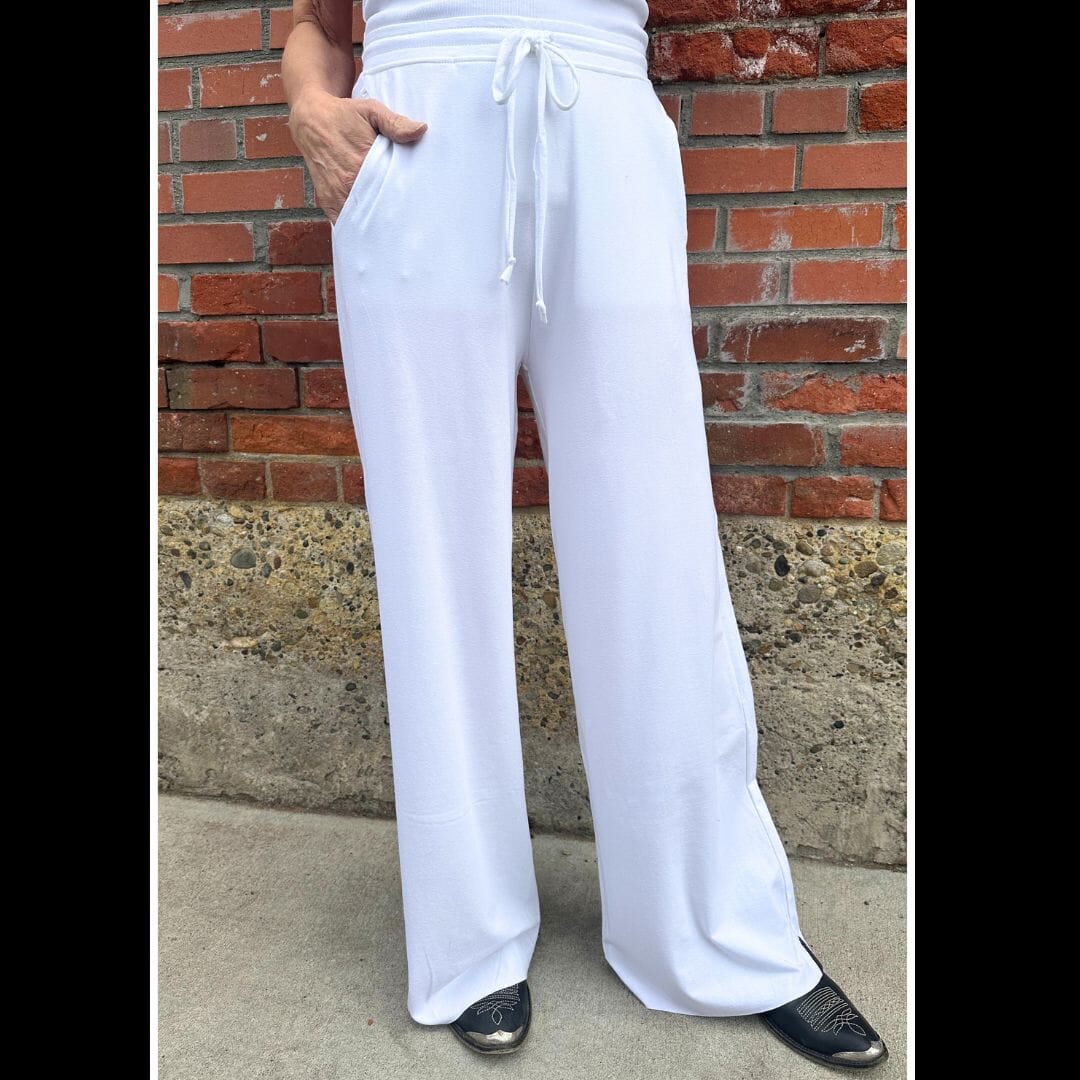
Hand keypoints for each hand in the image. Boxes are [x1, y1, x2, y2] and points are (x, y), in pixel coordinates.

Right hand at [288, 88, 426, 224]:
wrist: (310, 121)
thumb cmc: (344, 115)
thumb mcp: (370, 111)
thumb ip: (395, 123)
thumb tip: (421, 130)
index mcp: (362, 163)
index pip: (391, 190)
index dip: (405, 198)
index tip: (417, 202)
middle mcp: (347, 183)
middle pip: (378, 208)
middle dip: (393, 214)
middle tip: (410, 218)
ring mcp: (336, 195)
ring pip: (362, 219)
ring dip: (377, 222)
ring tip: (393, 225)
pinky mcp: (328, 202)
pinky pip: (346, 221)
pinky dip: (359, 225)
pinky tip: (373, 226)